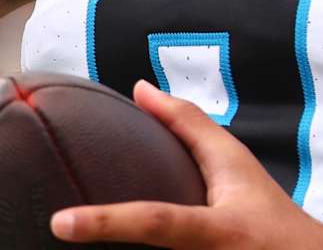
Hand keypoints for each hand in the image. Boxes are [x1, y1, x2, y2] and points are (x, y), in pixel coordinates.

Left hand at [51, 80, 322, 249]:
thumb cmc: (265, 212)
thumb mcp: (233, 164)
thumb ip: (186, 125)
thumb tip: (139, 89)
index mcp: (214, 231)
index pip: (156, 222)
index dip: (107, 223)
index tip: (60, 223)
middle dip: (102, 249)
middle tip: (57, 233)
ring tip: (73, 243)